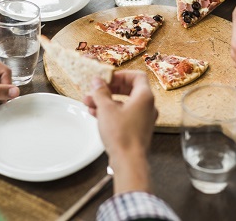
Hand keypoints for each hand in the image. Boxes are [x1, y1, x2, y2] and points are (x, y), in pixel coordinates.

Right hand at [83, 70, 157, 192]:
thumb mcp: (106, 109)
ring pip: (124, 103)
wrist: (128, 161)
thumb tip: (97, 81)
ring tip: (88, 102)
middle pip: (129, 89)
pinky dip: (111, 112)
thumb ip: (101, 92)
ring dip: (106, 101)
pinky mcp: (137, 130)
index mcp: (145, 96)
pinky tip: (95, 114)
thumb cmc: (121, 134)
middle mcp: (147, 106)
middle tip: (95, 89)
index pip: (136, 76)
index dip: (120, 75)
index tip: (107, 78)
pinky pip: (124, 115)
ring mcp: (143, 119)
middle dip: (108, 89)